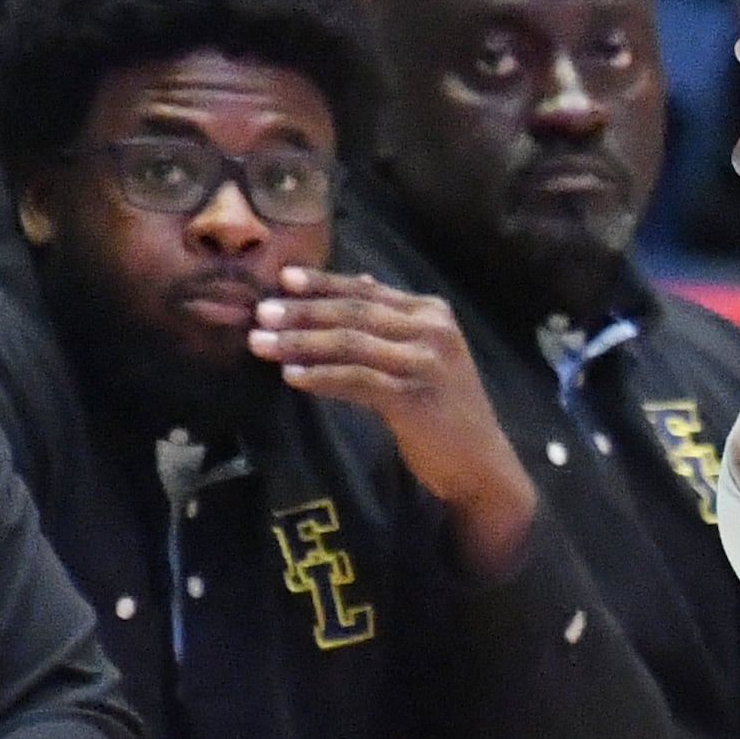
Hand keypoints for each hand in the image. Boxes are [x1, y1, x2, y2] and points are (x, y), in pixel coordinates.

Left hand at [251, 268, 535, 569]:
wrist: (479, 461)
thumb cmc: (444, 408)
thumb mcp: (424, 352)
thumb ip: (393, 318)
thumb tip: (361, 279)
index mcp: (432, 312)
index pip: (368, 291)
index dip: (324, 283)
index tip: (284, 277)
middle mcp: (432, 329)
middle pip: (355, 313)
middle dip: (303, 311)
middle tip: (260, 312)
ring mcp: (425, 362)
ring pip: (351, 344)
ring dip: (301, 342)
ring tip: (262, 344)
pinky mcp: (414, 396)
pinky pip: (357, 380)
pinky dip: (321, 376)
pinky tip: (292, 377)